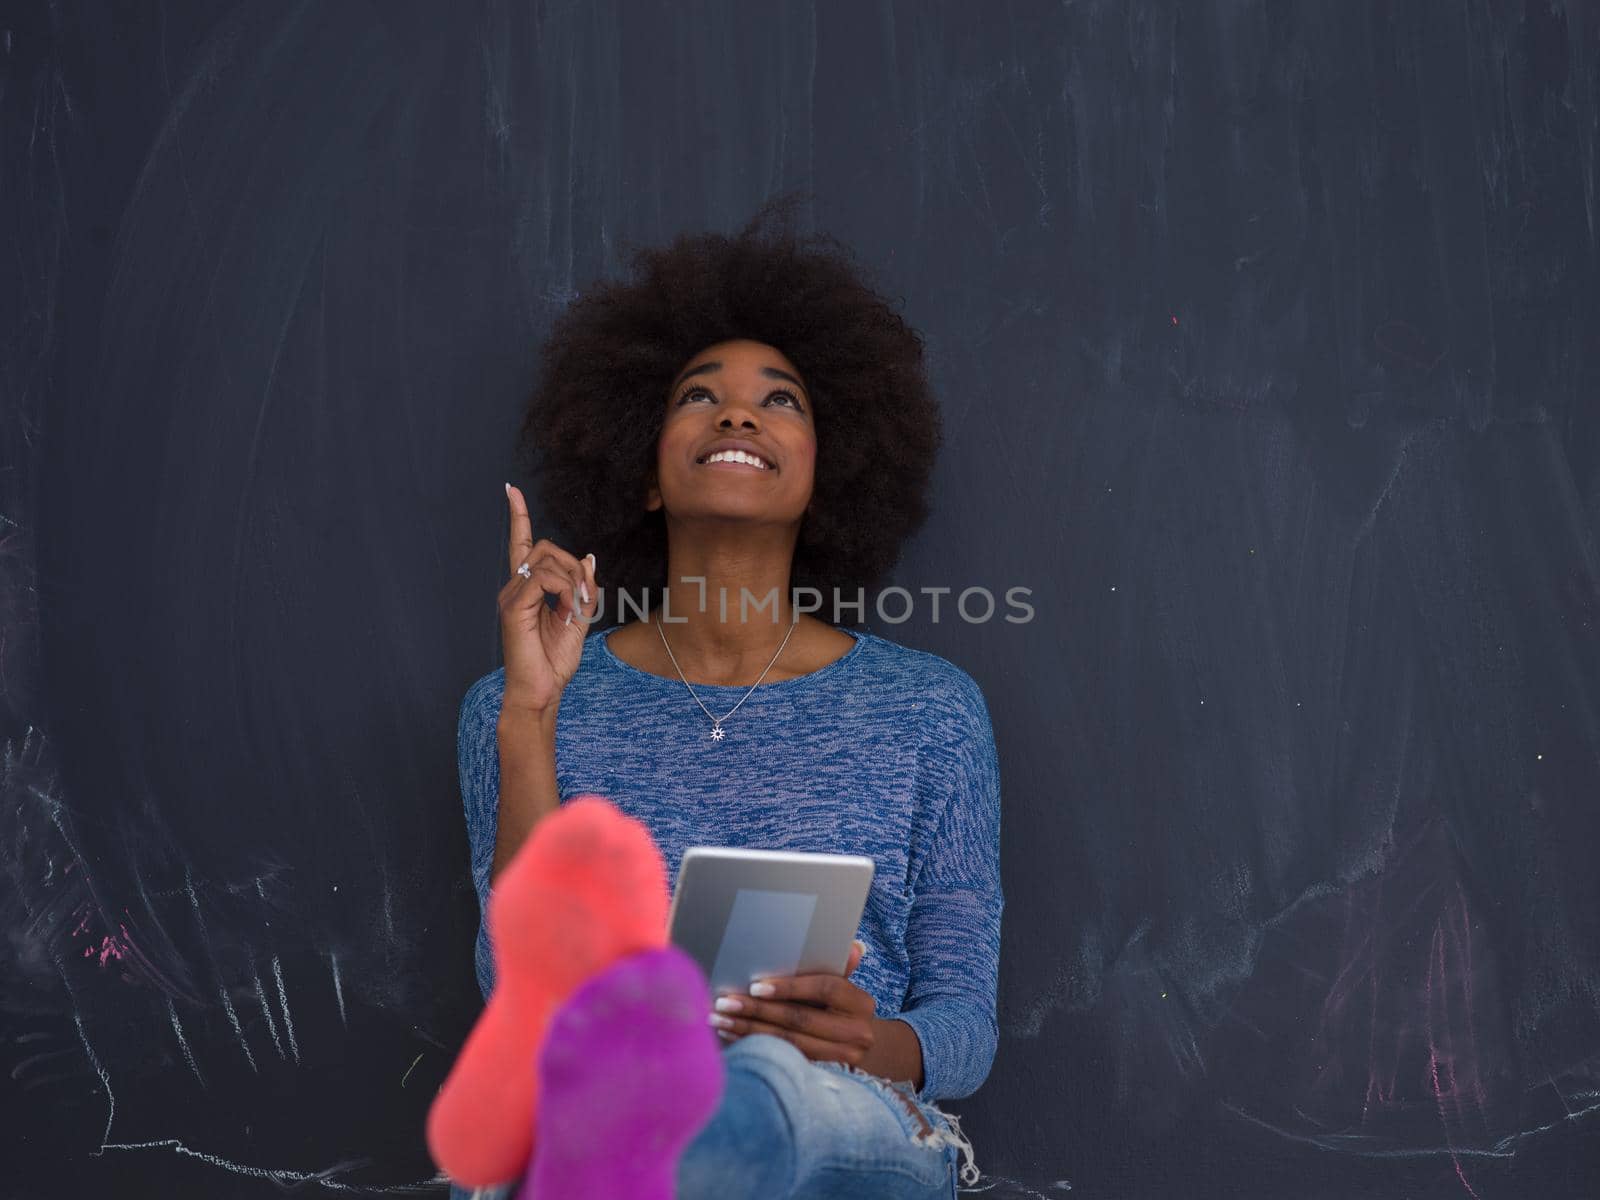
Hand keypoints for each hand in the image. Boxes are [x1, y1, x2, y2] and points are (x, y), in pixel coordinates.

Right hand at [498, 484, 597, 712]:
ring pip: (546, 559)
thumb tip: (588, 558)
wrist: (542, 691)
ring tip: (577, 607)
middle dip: (571, 563)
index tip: (511, 490)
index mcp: (528, 589)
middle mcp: (514, 587)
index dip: (517, 516)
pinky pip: (543, 578)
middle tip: (585, 596)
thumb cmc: (554, 661)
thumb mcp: (579, 619)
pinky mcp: (514, 607)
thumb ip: (584, 589)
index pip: (521, 544)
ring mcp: (511, 596)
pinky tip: (568, 608)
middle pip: (544, 546)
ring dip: (572, 578)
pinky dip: (564, 588)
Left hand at [710, 940, 875, 1068]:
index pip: (825, 988)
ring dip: (748, 1031)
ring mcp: (841, 1060)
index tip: (755, 986)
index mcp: (860, 1003)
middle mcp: (856, 1034)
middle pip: (801, 1019)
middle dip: (758, 1010)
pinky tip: (732, 1037)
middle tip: (723, 1003)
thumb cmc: (844, 1010)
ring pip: (788, 1043)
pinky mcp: (823, 1076)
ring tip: (718, 1020)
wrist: (864, 1051)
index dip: (790, 986)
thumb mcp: (844, 988)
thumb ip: (840, 967)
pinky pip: (784, 1060)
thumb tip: (855, 947)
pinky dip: (755, 1046)